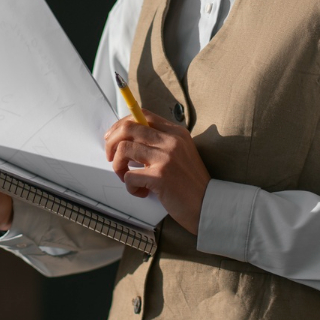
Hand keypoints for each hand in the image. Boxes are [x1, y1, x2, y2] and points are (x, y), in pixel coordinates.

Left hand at [103, 111, 210, 233]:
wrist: (208, 204)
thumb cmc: (191, 182)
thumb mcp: (181, 153)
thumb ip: (161, 142)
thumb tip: (129, 139)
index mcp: (176, 132)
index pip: (142, 115)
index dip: (122, 124)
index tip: (113, 137)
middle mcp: (171, 140)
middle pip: (128, 128)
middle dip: (111, 143)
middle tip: (111, 158)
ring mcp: (166, 157)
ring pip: (124, 149)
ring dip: (118, 166)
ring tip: (126, 177)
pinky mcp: (160, 176)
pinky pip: (129, 175)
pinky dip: (130, 186)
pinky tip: (142, 192)